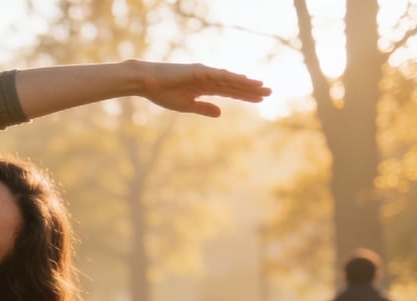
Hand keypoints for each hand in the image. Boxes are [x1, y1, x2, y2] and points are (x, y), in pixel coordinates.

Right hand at [139, 61, 270, 116]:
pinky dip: (233, 77)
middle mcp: (208, 78)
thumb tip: (221, 113)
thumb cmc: (163, 93)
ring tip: (263, 87)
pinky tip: (245, 80)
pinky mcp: (199, 71)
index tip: (260, 100)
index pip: (230, 92)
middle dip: (251, 89)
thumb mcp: (187, 106)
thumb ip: (204, 108)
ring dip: (247, 83)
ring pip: (231, 79)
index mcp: (205, 88)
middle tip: (270, 93)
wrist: (147, 82)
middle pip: (234, 85)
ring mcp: (205, 74)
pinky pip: (220, 75)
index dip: (245, 96)